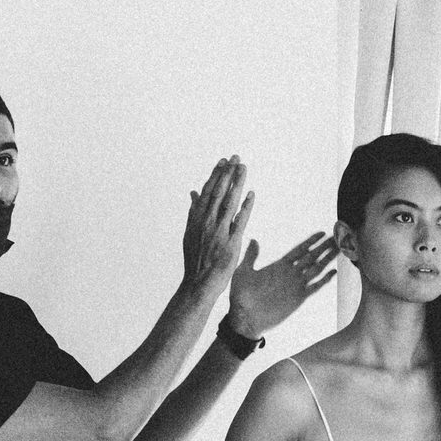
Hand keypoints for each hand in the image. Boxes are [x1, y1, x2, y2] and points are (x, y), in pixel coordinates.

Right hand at [182, 158, 254, 295]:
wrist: (197, 283)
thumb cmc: (196, 259)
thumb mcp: (190, 232)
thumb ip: (194, 210)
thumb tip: (193, 192)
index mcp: (196, 218)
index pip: (207, 191)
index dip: (216, 175)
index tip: (223, 161)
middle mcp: (207, 222)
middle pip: (218, 192)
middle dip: (227, 173)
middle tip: (236, 157)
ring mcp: (219, 231)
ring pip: (229, 201)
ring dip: (236, 183)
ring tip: (243, 168)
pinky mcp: (231, 242)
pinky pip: (240, 220)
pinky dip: (246, 206)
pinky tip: (251, 194)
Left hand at [227, 232, 339, 338]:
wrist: (245, 320)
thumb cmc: (241, 297)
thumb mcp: (243, 272)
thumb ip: (251, 256)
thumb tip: (254, 239)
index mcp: (279, 265)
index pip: (299, 249)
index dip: (311, 241)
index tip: (323, 232)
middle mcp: (290, 274)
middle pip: (312, 256)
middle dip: (325, 247)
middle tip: (338, 237)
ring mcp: (296, 286)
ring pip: (316, 269)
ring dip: (328, 259)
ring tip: (340, 249)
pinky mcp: (299, 299)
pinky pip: (315, 287)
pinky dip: (325, 280)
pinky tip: (334, 272)